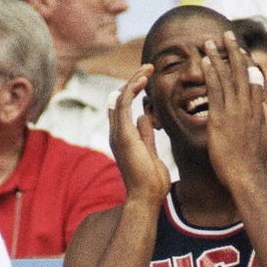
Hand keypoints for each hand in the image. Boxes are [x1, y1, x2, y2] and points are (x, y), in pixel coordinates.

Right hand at [109, 64, 171, 205]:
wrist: (146, 198)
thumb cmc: (151, 182)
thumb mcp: (151, 153)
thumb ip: (146, 135)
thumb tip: (144, 118)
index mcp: (123, 138)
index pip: (122, 108)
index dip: (132, 91)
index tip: (148, 80)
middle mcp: (116, 134)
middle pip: (119, 99)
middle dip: (133, 81)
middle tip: (149, 67)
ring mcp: (117, 134)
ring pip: (120, 97)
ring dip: (133, 80)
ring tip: (148, 68)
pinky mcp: (123, 134)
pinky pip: (123, 104)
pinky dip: (132, 88)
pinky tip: (144, 79)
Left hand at [201, 31, 266, 189]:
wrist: (247, 176)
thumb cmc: (253, 167)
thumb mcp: (263, 143)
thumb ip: (262, 129)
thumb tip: (264, 123)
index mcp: (256, 114)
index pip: (252, 85)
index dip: (248, 67)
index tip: (243, 55)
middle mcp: (247, 108)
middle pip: (242, 74)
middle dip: (235, 53)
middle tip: (229, 36)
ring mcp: (234, 111)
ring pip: (227, 77)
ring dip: (218, 57)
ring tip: (210, 42)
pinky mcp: (220, 118)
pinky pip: (214, 90)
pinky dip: (210, 73)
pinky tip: (204, 61)